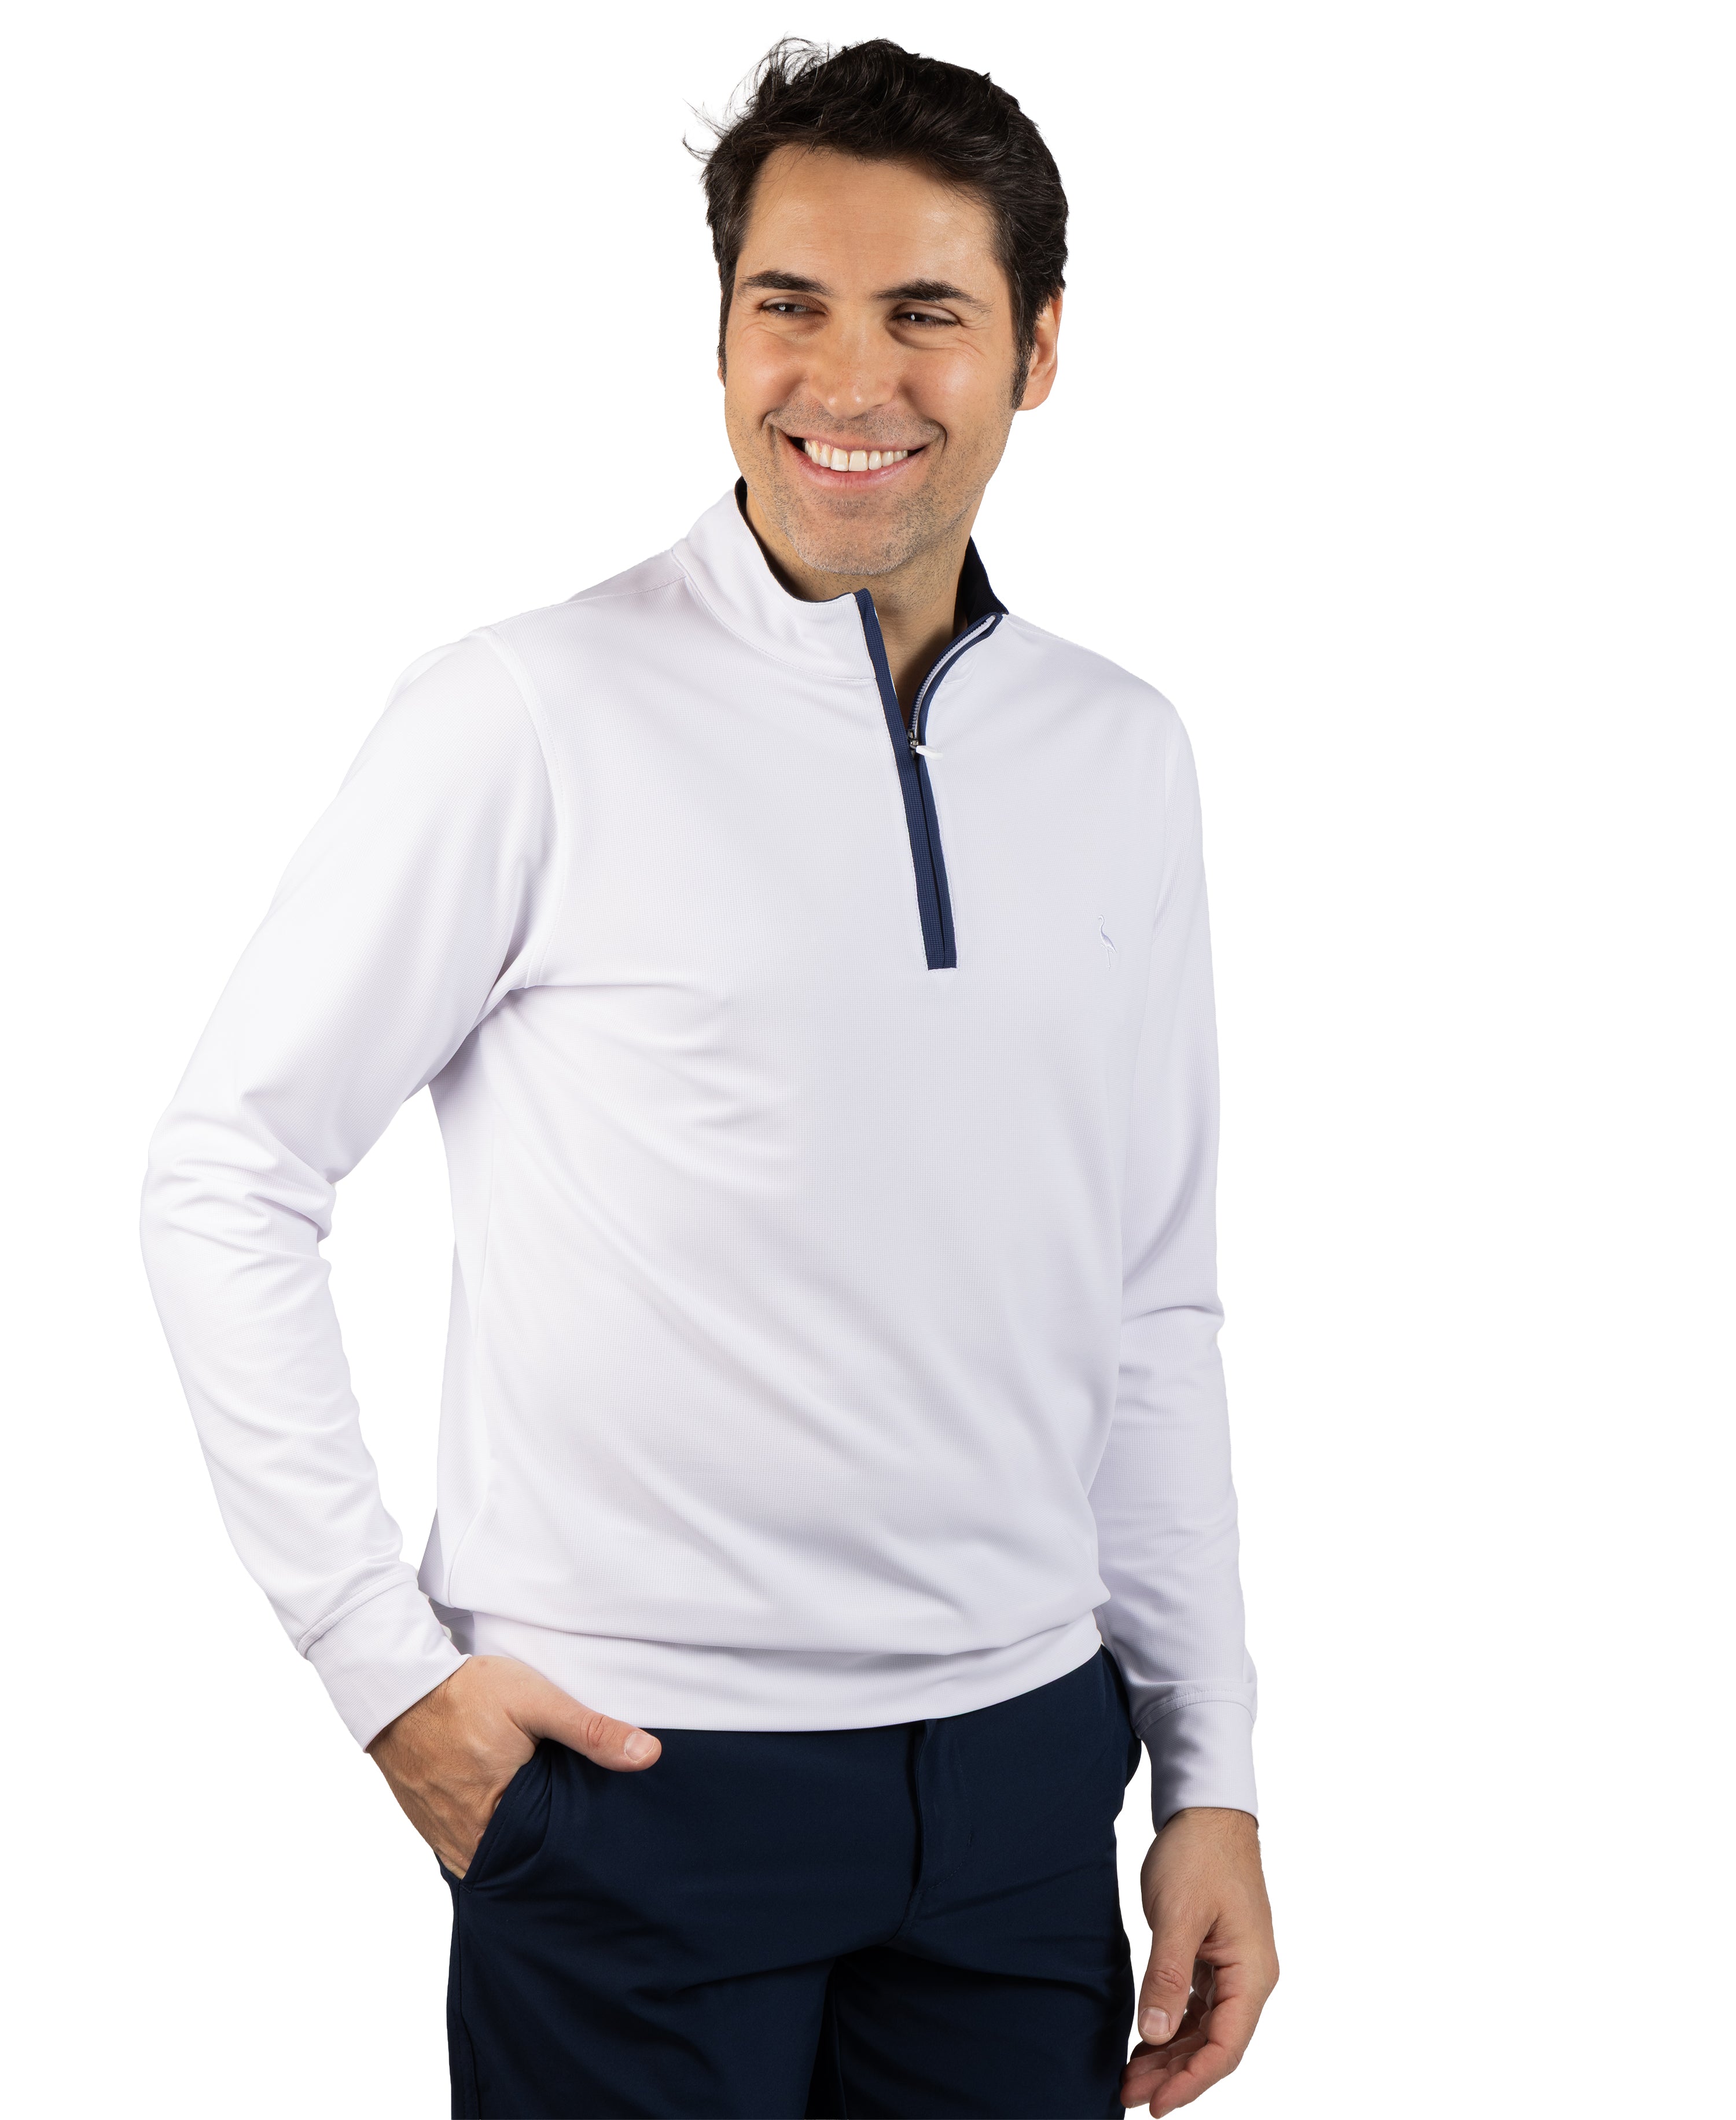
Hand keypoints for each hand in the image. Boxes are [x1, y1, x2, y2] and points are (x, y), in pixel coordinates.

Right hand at [366, 1654, 660, 1876]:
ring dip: (518, 1844)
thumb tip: (648, 1756)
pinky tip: (511, 1819)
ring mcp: (443, 1836)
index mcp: (496, 1819)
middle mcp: (465, 1840)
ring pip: (494, 1855)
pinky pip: (468, 1845)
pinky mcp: (429, 1824)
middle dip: (549, 1850)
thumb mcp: (537, 1702)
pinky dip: (491, 1836)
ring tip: (549, 1828)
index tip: (601, 1839)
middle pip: (521, 1859)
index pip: (551, 1854)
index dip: (577, 1845)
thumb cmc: (466, 1693)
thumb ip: (591, 1731)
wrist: (399, 1686)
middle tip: (580, 1834)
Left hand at [1119, 1806, 1277, 2112]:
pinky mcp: (1214, 1955)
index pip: (1225, 2047)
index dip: (1191, 2081)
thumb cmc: (1200, 1854)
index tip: (1156, 2104)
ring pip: (1203, 2027)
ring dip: (1169, 2054)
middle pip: (1213, 2044)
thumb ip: (1167, 1975)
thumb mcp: (1178, 1914)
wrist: (1206, 1809)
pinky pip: (1195, 2005)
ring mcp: (1232, 1967)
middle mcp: (1248, 1977)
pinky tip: (1145, 2039)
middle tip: (1128, 2094)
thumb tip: (1153, 2033)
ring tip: (1129, 2076)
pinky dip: (1171, 2025)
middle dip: (1173, 2074)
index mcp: (1251, 1973)